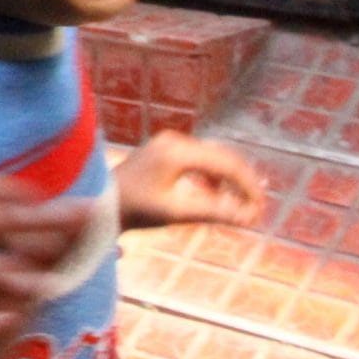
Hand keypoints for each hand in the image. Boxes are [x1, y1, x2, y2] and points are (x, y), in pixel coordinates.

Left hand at [113, 131, 266, 231]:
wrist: (98, 205)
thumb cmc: (134, 210)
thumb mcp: (176, 213)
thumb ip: (214, 212)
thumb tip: (251, 217)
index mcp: (178, 152)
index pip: (227, 164)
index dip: (249, 187)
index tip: (260, 210)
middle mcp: (174, 141)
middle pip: (223, 158)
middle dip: (242, 183)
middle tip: (256, 209)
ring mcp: (168, 143)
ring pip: (212, 158)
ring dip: (228, 181)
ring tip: (239, 206)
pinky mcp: (164, 151)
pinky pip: (198, 160)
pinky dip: (211, 178)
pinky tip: (214, 197)